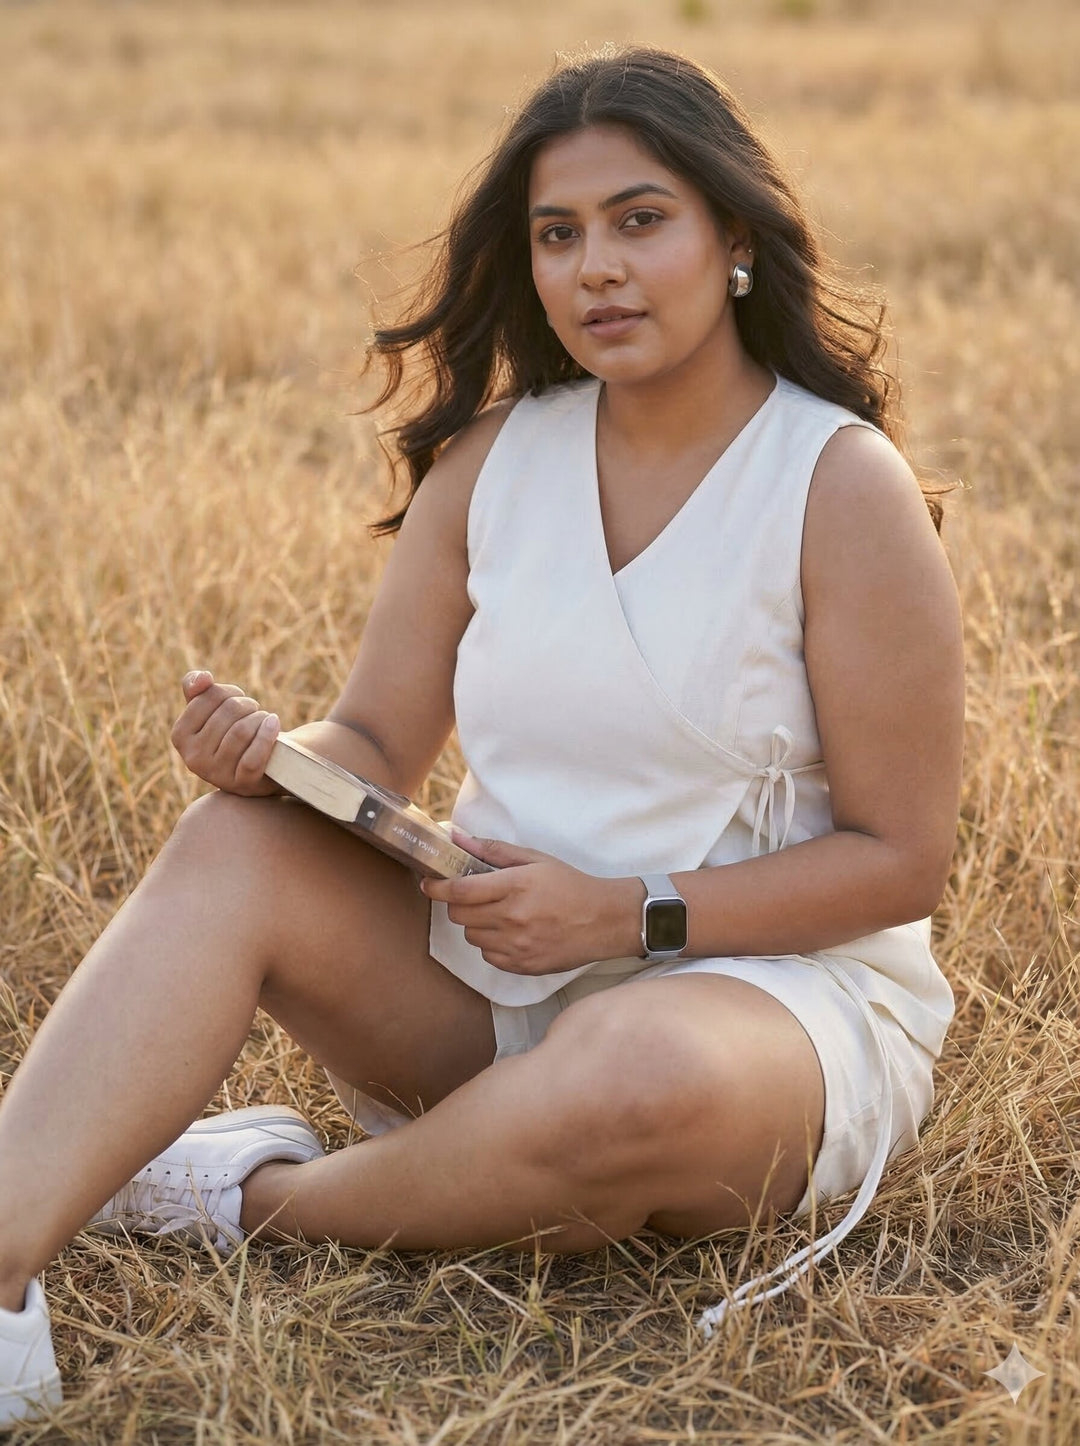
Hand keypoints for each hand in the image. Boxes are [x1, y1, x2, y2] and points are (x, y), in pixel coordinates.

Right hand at [170, 670, 280, 794]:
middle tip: (254, 712)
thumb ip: (197, 688)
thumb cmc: (234, 731)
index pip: (208, 696)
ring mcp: (216, 774)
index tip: (238, 699)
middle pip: (229, 711)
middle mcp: (193, 758)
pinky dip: (267, 735)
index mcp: (180, 736)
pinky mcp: (242, 784)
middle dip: (248, 705)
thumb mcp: (211, 710)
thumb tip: (203, 678)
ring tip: (265, 720)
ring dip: (261, 718)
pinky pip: (254, 756)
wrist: (264, 765)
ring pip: (242, 731)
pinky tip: (274, 724)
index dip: (230, 691)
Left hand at [420, 829, 632, 974]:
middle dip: (460, 903)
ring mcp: (517, 945)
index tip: (429, 884)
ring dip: (477, 924)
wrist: (605, 920)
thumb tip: (457, 838)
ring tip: (500, 914)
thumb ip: (493, 851)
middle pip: (460, 915)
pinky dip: (492, 944)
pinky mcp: (522, 965)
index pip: (460, 890)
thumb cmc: (571, 885)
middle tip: (474, 896)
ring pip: (472, 936)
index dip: (437, 887)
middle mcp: (513, 918)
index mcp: (515, 886)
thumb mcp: (535, 859)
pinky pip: (489, 956)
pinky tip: (512, 932)